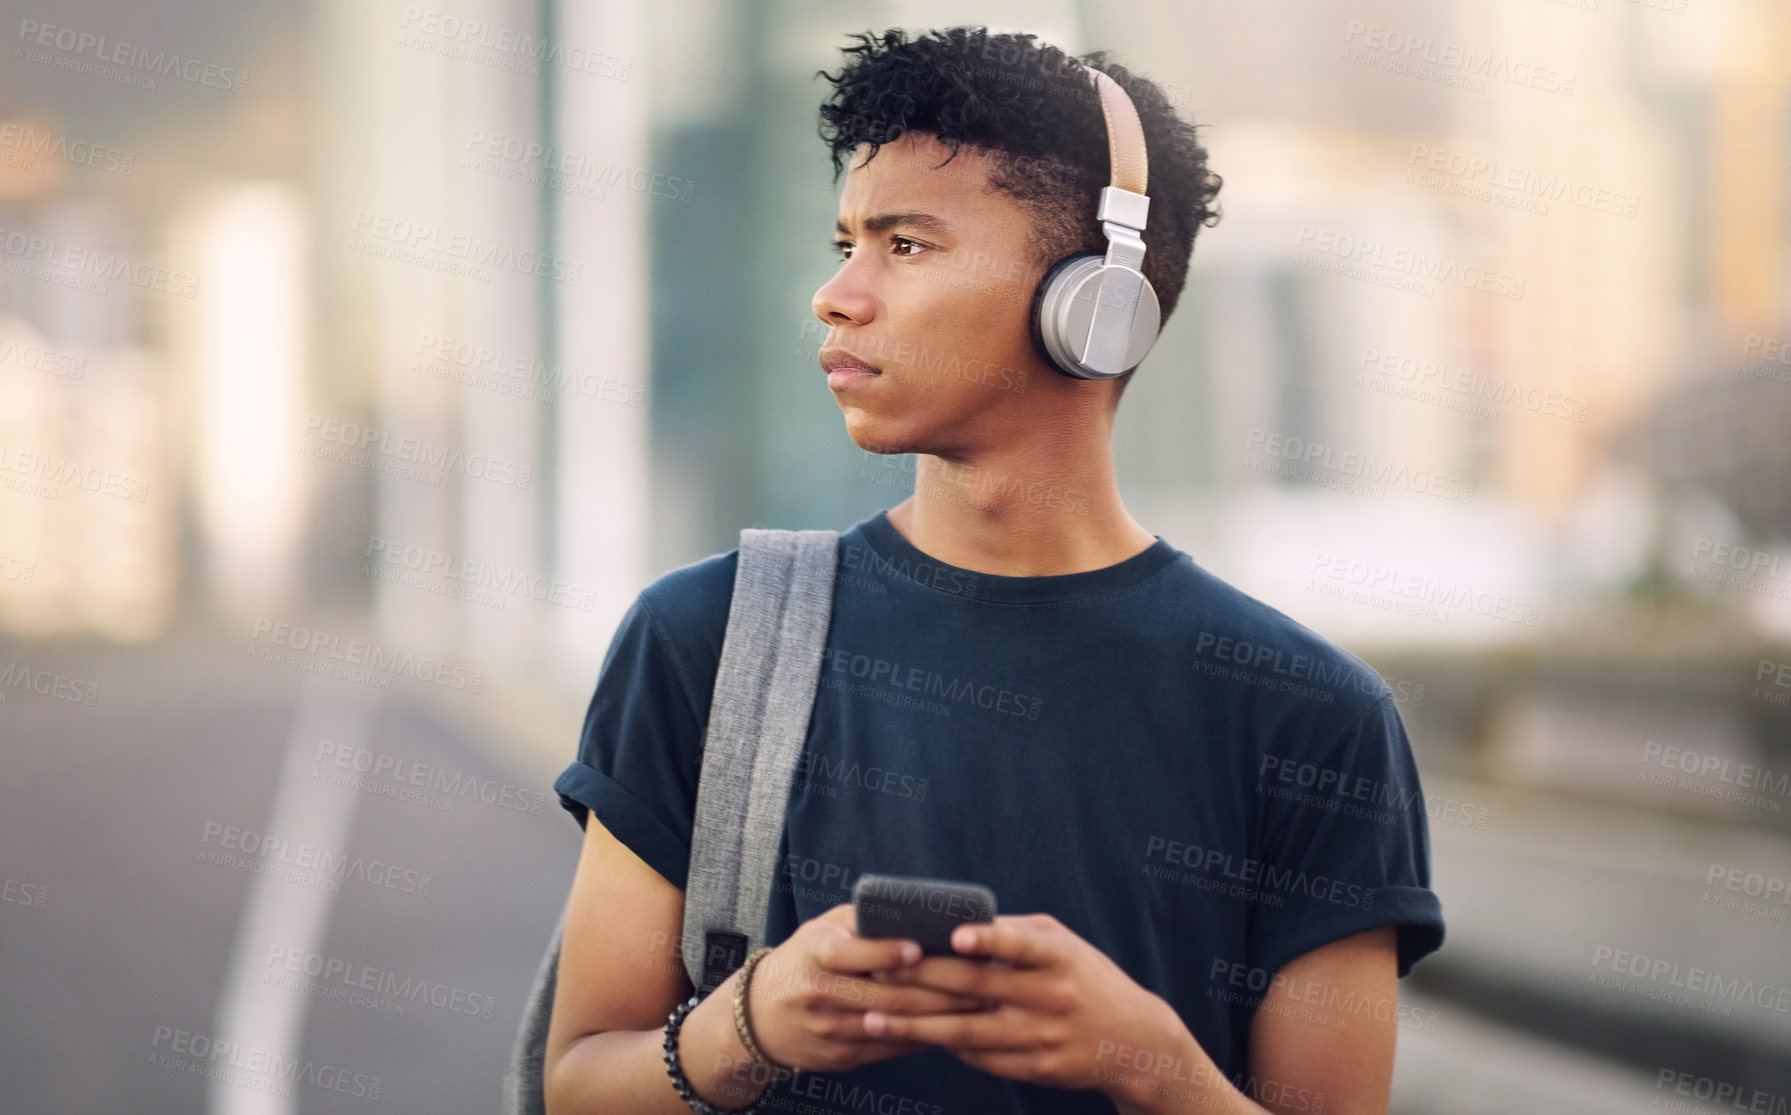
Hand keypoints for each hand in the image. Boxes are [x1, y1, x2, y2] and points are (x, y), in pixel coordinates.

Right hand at [744, 903, 989, 1075]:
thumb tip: (921, 913)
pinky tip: (954, 1026)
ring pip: (894, 1026)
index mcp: (815, 954)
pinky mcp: (841, 1056)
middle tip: (981, 980)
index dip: (885, 952)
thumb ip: (864, 920)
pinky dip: (924, 1037)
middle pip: (885, 995)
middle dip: (938, 990)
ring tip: (981, 1004)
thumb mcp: (822, 929)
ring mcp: (830, 1030)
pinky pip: (890, 1048)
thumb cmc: (804, 959)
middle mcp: (820, 993)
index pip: (851, 953)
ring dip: (941, 1017)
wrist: (759, 1017)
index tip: (920, 948)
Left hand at [858, 913, 1189, 1094]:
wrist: (1133, 1041)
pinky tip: (912, 1035)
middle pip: (976, 987)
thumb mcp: (1063, 945)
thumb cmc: (1086, 978)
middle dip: (922, 978)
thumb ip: (1015, 933)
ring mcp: (1042, 1037)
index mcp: (1058, 958)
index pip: (1020, 945)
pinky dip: (944, 1045)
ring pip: (966, 1032)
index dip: (987, 940)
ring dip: (915, 1025)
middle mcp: (1051, 997)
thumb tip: (954, 921)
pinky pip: (979, 1058)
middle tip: (878, 969)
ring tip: (874, 1016)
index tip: (952, 936)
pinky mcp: (1035, 1069)